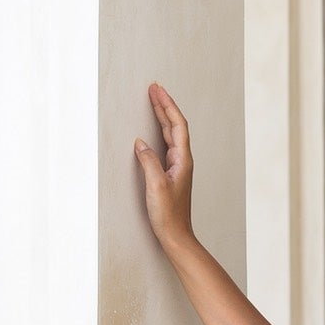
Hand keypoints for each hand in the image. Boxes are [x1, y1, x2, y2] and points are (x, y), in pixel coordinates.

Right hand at [134, 82, 194, 251]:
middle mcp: (183, 161)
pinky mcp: (171, 174)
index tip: (157, 90)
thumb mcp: (155, 186)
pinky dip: (160, 132)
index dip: (167, 106)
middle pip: (175, 126)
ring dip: (163, 117)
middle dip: (164, 106)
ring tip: (153, 101)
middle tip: (154, 88)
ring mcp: (178, 168)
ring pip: (171, 135)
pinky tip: (154, 129)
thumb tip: (141, 143)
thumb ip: (149, 161)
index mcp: (183, 160)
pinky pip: (166, 145)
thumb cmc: (168, 216)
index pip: (177, 125)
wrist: (176, 236)